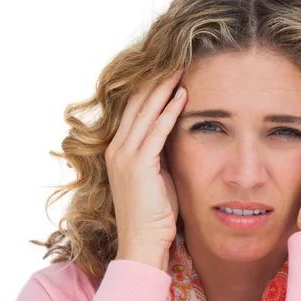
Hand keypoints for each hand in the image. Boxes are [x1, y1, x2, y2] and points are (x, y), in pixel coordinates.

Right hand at [105, 68, 185, 268]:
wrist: (143, 243)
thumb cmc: (155, 213)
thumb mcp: (158, 176)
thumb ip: (162, 153)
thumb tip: (178, 132)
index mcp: (120, 149)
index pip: (136, 109)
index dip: (152, 87)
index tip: (171, 69)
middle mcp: (117, 147)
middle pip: (139, 103)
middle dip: (158, 79)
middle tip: (177, 57)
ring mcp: (125, 155)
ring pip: (146, 111)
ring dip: (165, 87)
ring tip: (182, 67)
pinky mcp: (138, 165)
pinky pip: (156, 131)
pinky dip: (169, 111)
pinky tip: (183, 95)